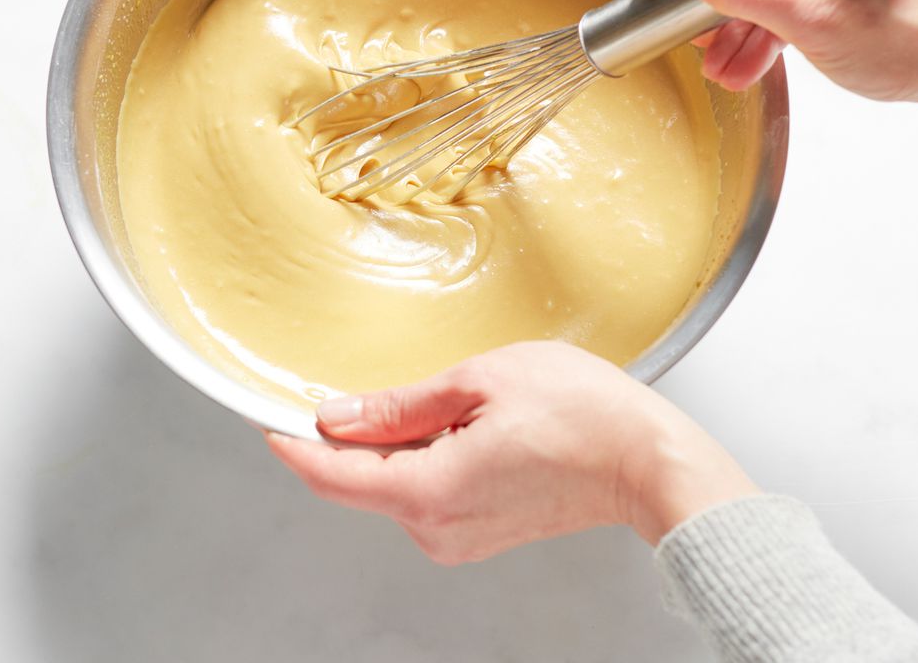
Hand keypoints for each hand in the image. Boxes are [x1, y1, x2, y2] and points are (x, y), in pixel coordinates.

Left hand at [265, 341, 756, 563]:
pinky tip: (471, 425)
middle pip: (361, 479)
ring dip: (401, 441)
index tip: (269, 413)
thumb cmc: (583, 414)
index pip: (331, 474)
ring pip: (396, 483)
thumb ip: (400, 404)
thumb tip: (340, 415)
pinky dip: (429, 456)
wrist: (648, 460)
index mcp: (428, 491)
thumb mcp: (481, 381)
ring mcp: (459, 537)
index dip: (292, 441)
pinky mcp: (480, 533)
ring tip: (461, 400)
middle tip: (376, 380)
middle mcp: (436, 528)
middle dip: (356, 432)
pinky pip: (429, 492)